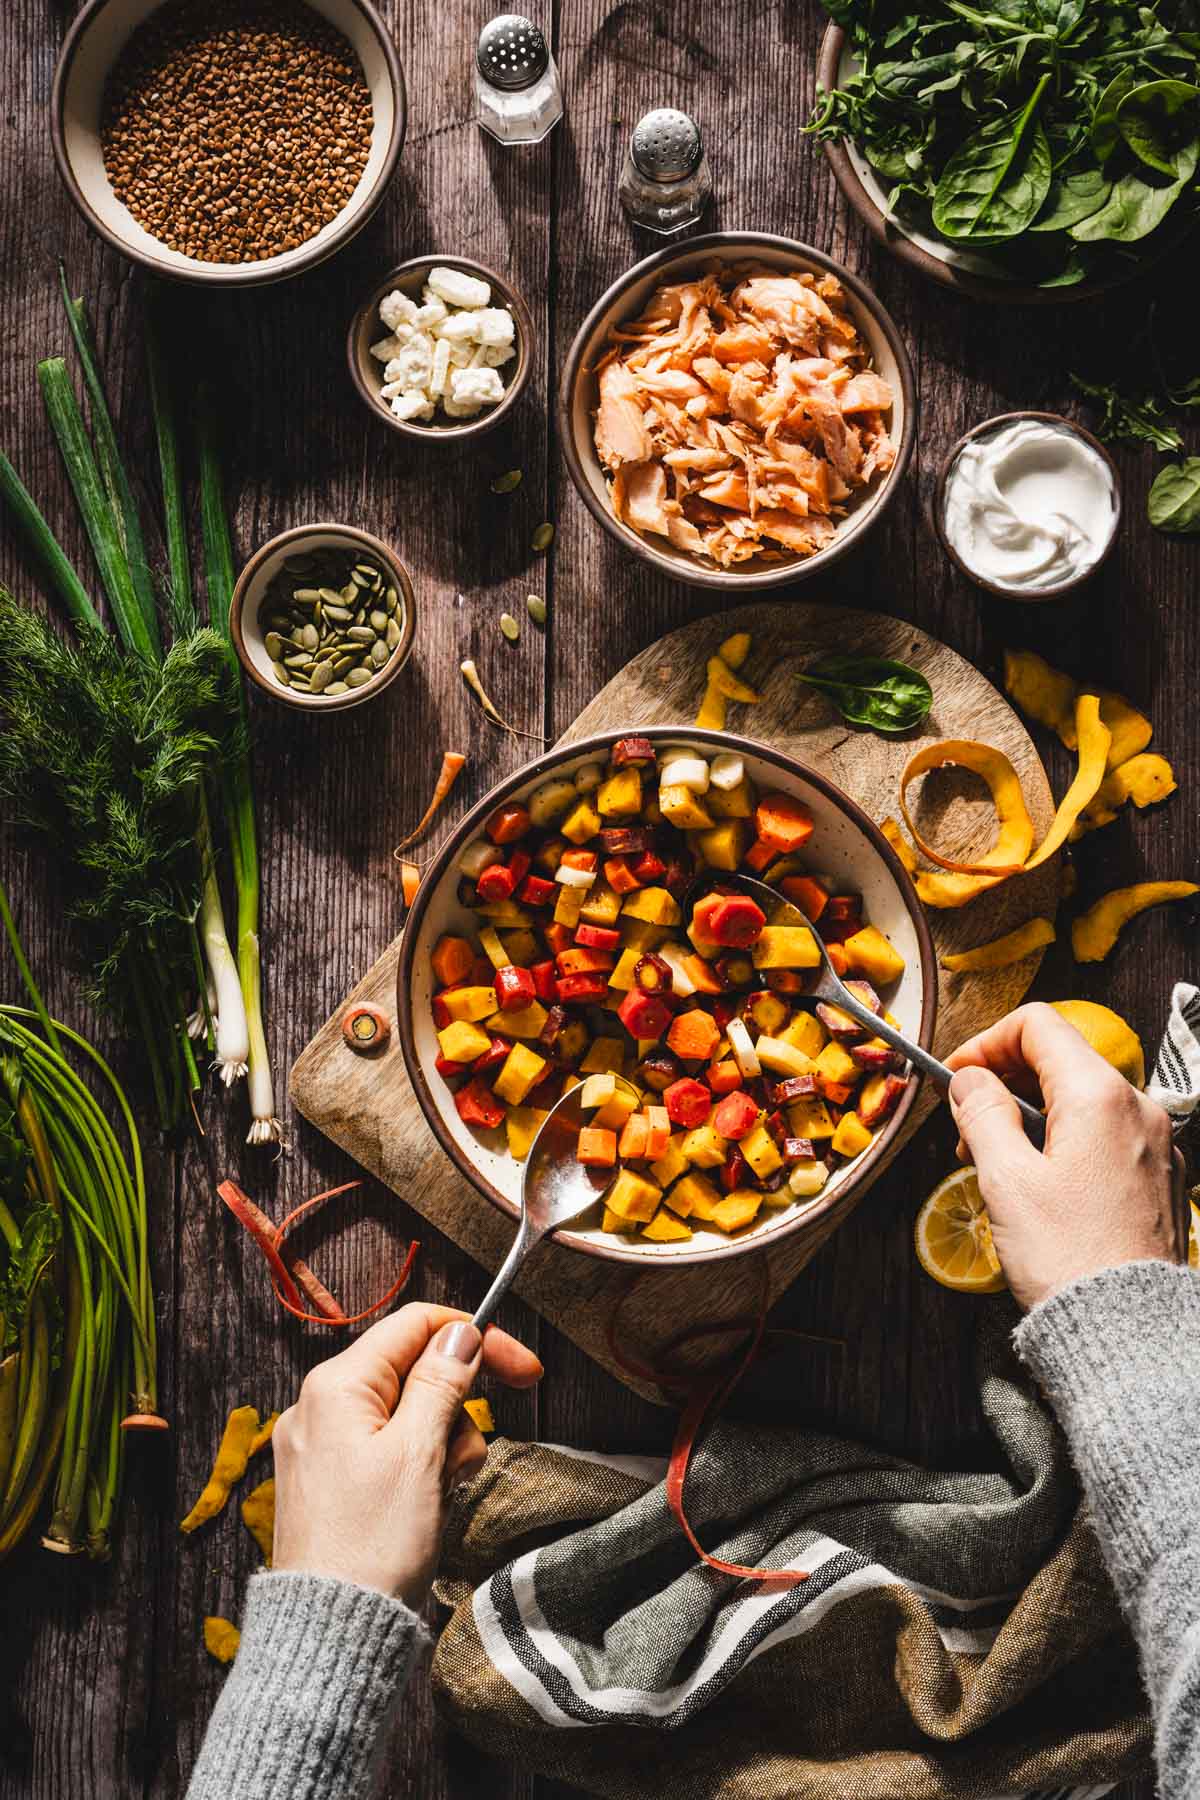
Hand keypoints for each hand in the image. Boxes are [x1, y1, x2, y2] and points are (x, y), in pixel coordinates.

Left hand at [271, 1305, 541, 1607]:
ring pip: (404, 1414)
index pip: (415, 1326)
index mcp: (336, 1386)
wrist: (332, 1635)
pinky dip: (417, 1467)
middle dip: (456, 1406)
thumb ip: (441, 1383)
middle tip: (471, 1455)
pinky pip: (385, 1450)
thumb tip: (461, 1334)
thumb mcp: (420, 1454)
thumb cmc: (373, 1547)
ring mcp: (320, 1446)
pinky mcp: (327, 1482)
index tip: (523, 1369)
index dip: (475, 1338)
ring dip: (440, 1443)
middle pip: (411, 1370)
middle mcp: (318, 1406)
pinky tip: (424, 1505)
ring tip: (441, 1492)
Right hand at [946, 1002, 1187, 1311]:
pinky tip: (1039, 1189)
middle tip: (966, 1133)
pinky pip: (1104, 1138)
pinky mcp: (1159, 1180)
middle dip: (1005, 1085)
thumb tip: (971, 1079)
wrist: (1131, 1332)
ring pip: (1082, 1102)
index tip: (954, 1080)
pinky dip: (1064, 1144)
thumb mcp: (1006, 1181)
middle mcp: (1138, 1109)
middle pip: (1061, 1062)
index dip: (985, 1043)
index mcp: (1100, 1096)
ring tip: (997, 1169)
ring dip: (1031, 1118)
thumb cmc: (1067, 1259)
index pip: (1037, 1027)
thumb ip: (983, 1115)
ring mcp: (1155, 1145)